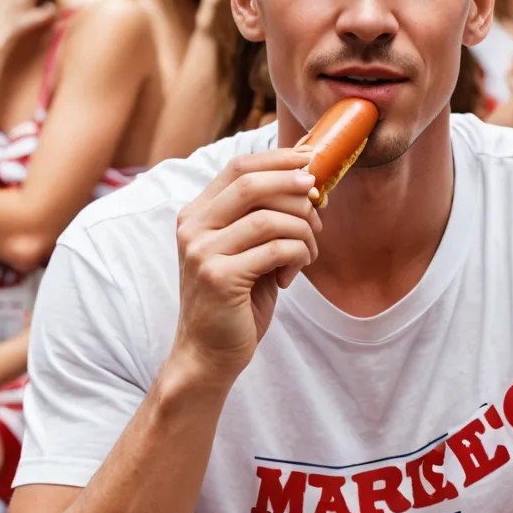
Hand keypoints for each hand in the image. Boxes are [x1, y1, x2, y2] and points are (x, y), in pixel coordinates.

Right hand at [171, 149, 321, 383]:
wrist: (209, 353)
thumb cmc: (236, 300)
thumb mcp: (248, 249)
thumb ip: (265, 215)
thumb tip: (307, 175)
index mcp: (197, 214)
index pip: (238, 167)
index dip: (278, 159)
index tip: (310, 162)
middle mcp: (193, 227)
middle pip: (253, 184)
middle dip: (296, 190)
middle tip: (319, 206)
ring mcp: (202, 251)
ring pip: (271, 218)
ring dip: (303, 232)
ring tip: (308, 252)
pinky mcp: (219, 276)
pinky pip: (277, 249)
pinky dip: (297, 257)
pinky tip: (291, 275)